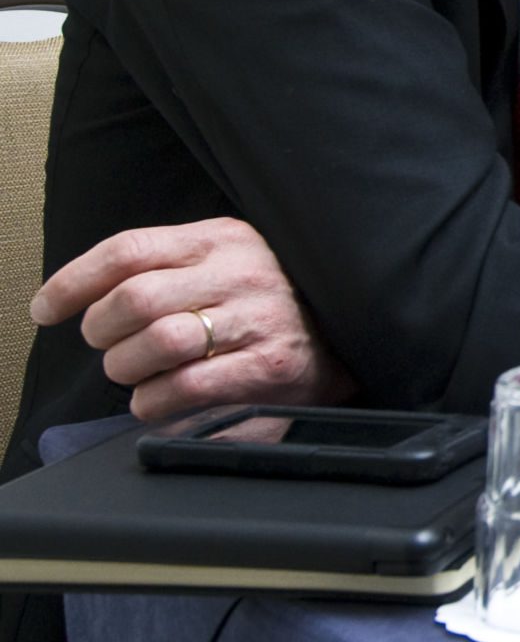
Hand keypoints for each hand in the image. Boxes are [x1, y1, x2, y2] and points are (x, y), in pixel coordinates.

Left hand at [29, 218, 355, 421]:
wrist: (351, 334)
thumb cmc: (271, 299)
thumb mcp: (226, 259)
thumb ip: (167, 264)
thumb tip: (82, 291)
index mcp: (224, 238)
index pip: (129, 250)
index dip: (74, 281)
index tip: (46, 307)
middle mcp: (243, 274)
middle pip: (135, 299)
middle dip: (101, 331)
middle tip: (106, 345)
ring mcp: (258, 321)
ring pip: (155, 344)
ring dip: (125, 369)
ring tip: (134, 374)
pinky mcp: (270, 368)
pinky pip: (184, 388)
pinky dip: (153, 402)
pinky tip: (158, 400)